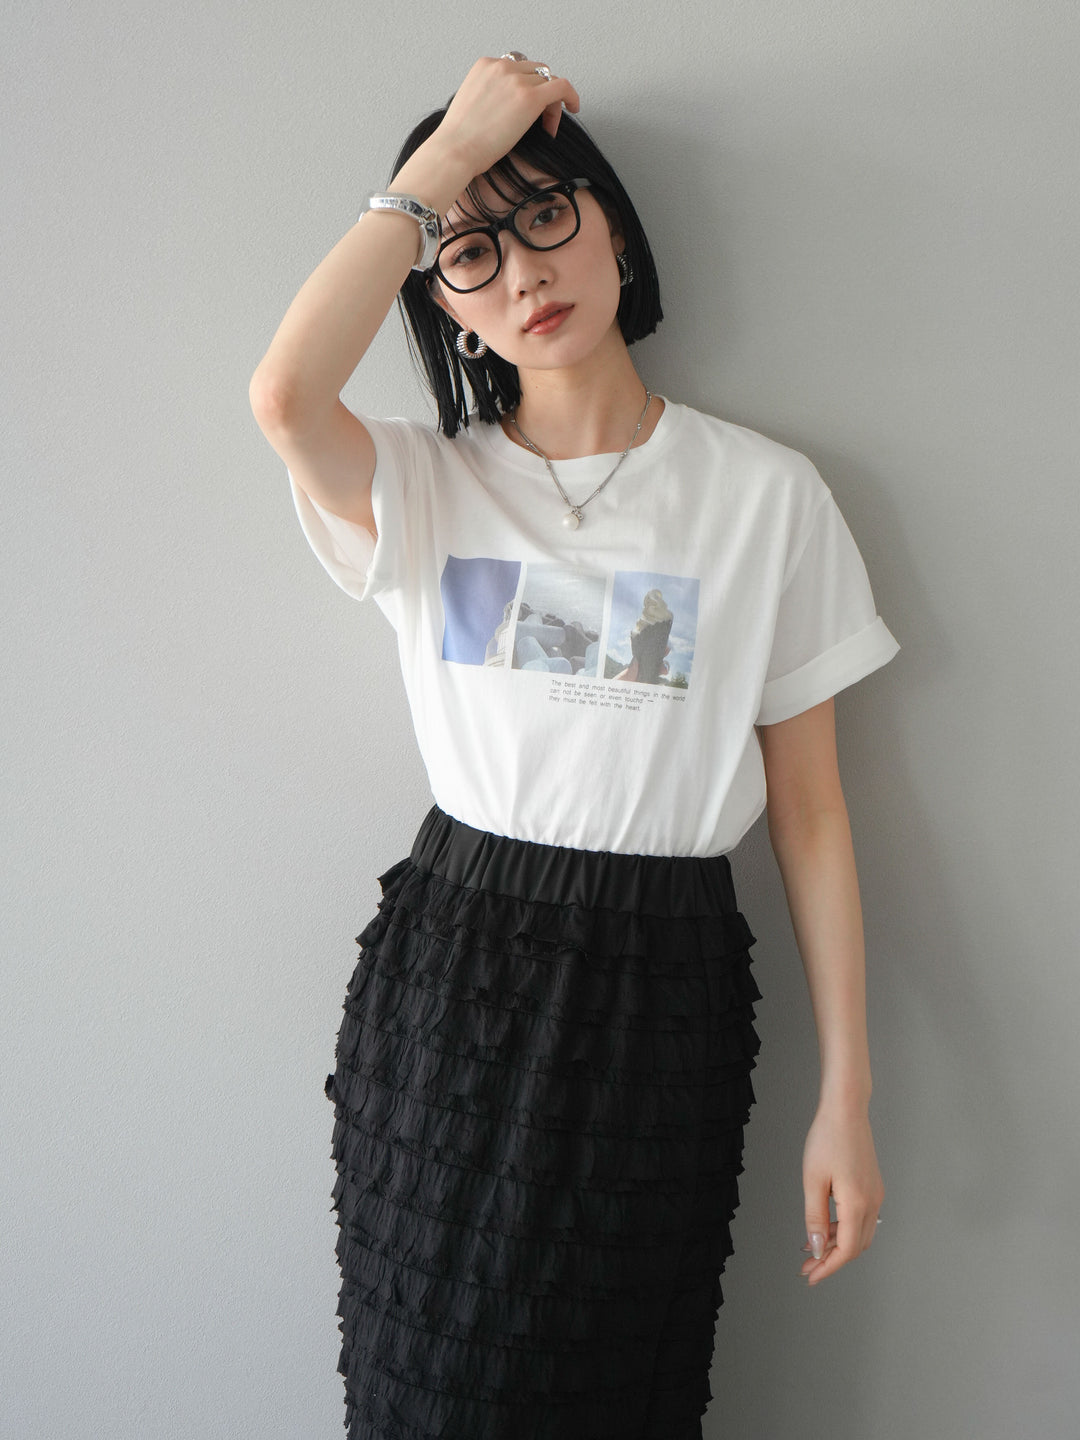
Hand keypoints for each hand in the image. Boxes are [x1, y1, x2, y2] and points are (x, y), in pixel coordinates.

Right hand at [434, 55, 581, 179]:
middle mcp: (501, 66)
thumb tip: (506, 109)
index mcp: (484, 65)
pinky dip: (571, 96)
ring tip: (547, 127)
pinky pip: (562, 88)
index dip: (527, 87)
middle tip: (541, 122)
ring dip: (551, 104)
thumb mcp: (471, 105)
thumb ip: (489, 96)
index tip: (528, 109)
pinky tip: (574, 108)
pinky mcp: (530, 97)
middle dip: (540, 94)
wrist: (454, 150)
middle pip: (535, 72)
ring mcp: (516, 79)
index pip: (517, 67)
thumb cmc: (458, 140)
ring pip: (548, 82)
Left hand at [799, 1100, 883, 1285]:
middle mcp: (872, 1202)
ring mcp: (875, 1194)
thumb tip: (817, 1248)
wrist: (846, 1110)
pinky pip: (861, 1218)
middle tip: (807, 1265)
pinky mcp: (872, 1185)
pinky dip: (844, 1228)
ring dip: (837, 1244)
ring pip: (859, 1233)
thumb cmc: (827, 1139)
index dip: (828, 1267)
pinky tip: (825, 1224)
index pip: (846, 1250)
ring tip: (811, 1245)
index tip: (810, 1276)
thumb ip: (815, 1217)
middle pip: (855, 1246)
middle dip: (831, 1259)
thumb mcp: (813, 1181)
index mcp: (858, 1204)